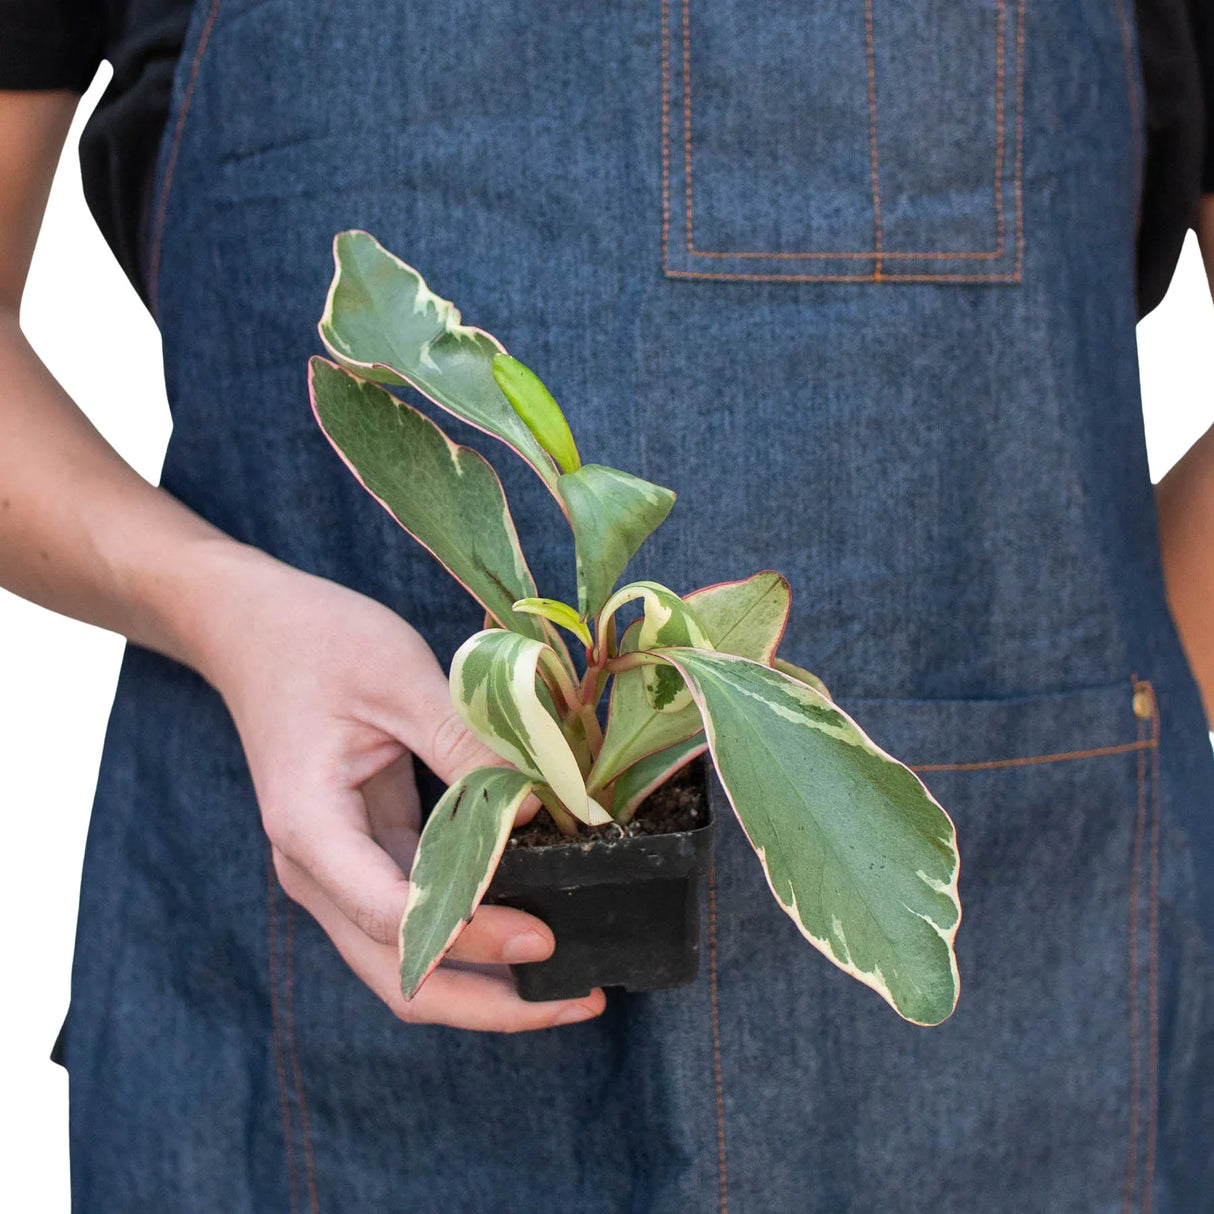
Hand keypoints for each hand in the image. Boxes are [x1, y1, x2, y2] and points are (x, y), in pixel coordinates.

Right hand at [195, 549, 606, 1031]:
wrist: (253, 628)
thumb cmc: (318, 641)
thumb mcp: (400, 679)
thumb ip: (467, 747)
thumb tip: (544, 806)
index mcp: (311, 830)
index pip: (391, 918)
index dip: (471, 935)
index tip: (545, 933)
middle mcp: (316, 871)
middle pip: (399, 978)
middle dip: (490, 1004)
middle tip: (579, 998)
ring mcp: (337, 871)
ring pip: (409, 963)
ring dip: (485, 982)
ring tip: (570, 981)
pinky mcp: (362, 856)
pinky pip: (417, 918)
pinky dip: (472, 932)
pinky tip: (532, 921)